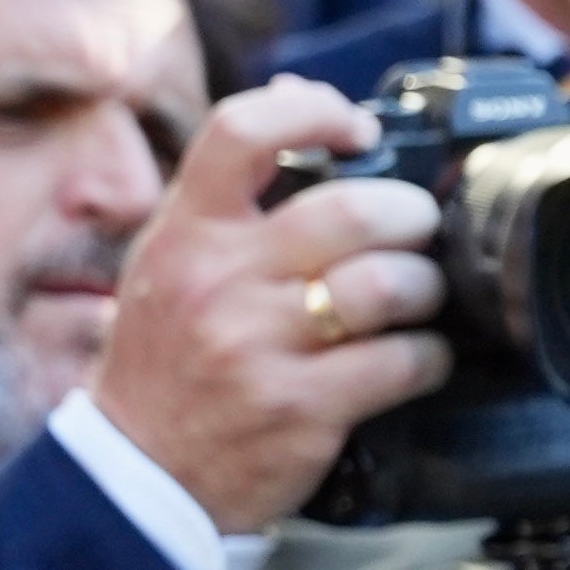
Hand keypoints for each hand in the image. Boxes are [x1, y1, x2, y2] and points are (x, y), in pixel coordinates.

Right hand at [82, 80, 445, 536]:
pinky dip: (430, 356)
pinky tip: (417, 358)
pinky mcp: (302, 408)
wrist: (140, 475)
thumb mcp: (174, 261)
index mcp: (185, 233)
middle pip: (350, 211)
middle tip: (417, 230)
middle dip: (409, 215)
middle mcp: (218, 281)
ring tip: (419, 296)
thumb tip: (296, 95)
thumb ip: (231, 188)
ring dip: (427, 286)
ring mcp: (259, 346)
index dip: (317, 113)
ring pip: (390, 284)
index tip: (360, 129)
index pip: (243, 134)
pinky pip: (405, 362)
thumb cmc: (168, 358)